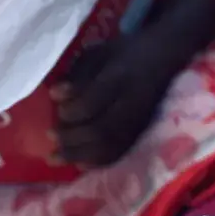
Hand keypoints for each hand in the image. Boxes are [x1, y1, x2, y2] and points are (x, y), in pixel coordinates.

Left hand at [54, 31, 173, 167]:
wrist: (164, 57)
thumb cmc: (125, 51)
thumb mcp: (100, 52)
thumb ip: (77, 74)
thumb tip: (55, 96)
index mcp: (120, 76)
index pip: (94, 101)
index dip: (72, 110)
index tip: (56, 105)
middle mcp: (132, 102)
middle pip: (101, 129)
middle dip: (71, 138)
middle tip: (50, 136)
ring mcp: (138, 120)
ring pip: (110, 146)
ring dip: (80, 155)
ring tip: (56, 157)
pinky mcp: (141, 131)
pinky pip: (120, 153)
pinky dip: (98, 162)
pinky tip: (79, 163)